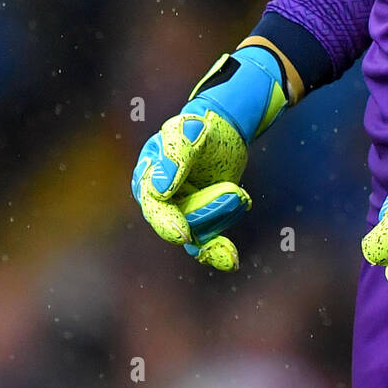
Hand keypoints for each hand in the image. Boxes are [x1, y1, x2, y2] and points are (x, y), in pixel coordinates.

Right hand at [131, 44, 288, 270]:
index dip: (168, 222)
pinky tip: (232, 260)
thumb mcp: (188, 130)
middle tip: (238, 193)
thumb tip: (159, 189)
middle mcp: (159, 201)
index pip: (154, 206)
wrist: (222, 131)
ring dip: (224, 214)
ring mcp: (180, 213)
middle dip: (209, 212)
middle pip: (180, 222)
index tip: (185, 234)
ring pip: (199, 232)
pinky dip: (218, 252)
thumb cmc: (199, 127)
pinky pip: (205, 244)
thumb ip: (176, 152)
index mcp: (146, 178)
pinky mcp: (201, 222)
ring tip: (241, 193)